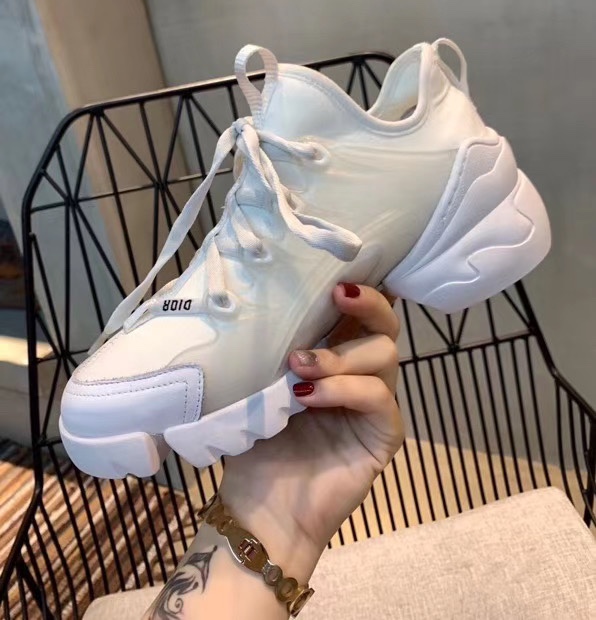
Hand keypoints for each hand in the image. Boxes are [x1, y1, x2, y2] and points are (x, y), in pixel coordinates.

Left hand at [219, 284, 403, 582]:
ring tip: (298, 367)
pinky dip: (343, 389)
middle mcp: (362, 373)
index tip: (338, 269)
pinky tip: (308, 397)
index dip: (361, 286)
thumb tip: (264, 294)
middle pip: (386, 324)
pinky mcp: (384, 434)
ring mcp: (376, 404)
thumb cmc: (257, 442)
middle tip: (336, 296)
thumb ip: (273, 344)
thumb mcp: (259, 382)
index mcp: (335, 354)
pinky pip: (378, 397)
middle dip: (366, 304)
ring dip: (340, 355)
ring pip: (384, 355)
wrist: (260, 508)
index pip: (361, 311)